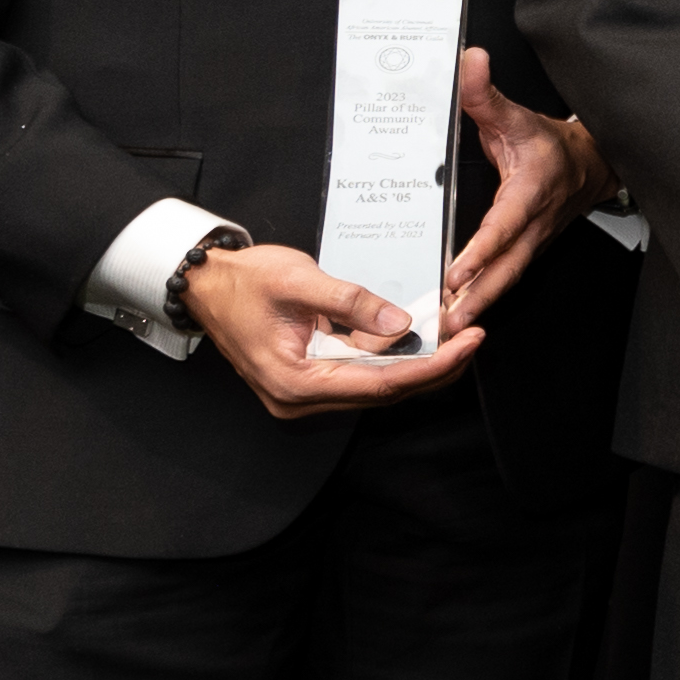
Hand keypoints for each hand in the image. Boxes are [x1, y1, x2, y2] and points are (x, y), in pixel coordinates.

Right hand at [185, 239, 485, 417]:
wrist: (205, 284)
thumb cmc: (242, 282)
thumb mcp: (297, 280)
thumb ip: (350, 302)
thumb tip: (399, 324)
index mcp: (295, 383)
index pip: (381, 384)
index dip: (432, 367)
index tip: (469, 344)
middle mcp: (302, 398)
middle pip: (386, 390)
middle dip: (435, 365)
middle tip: (474, 336)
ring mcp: (307, 391)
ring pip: (379, 383)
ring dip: (419, 361)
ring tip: (456, 333)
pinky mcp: (314, 376)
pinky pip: (364, 371)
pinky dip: (394, 355)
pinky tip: (421, 334)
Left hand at [441, 51, 610, 319]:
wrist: (592, 163)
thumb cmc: (552, 143)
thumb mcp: (517, 114)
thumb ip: (485, 93)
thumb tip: (469, 61)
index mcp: (531, 192)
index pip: (503, 228)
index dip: (481, 253)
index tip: (456, 274)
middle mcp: (535, 225)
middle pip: (507, 270)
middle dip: (477, 299)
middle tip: (448, 323)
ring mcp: (534, 242)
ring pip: (507, 280)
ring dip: (479, 306)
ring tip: (447, 328)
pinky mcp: (529, 250)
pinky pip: (507, 278)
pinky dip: (485, 298)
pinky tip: (459, 312)